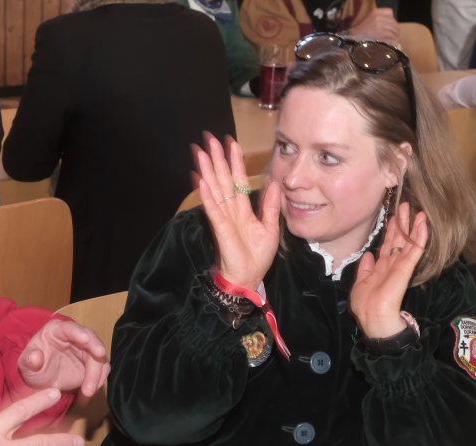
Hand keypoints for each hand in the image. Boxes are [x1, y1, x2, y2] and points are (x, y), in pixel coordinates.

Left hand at [19, 319, 108, 396]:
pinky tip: (87, 394)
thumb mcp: (25, 365)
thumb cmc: (33, 367)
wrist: (42, 382)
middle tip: (99, 359)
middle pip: (91, 340)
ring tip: (88, 392)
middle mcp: (75, 336)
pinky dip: (97, 383)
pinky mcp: (93, 364)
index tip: (86, 339)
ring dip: (97, 374)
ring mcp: (86, 350)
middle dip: (96, 351)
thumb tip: (35, 357)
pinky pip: (101, 371)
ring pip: (99, 357)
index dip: (79, 332)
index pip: (69, 328)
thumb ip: (29, 359)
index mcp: (56, 330)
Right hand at [195, 134, 280, 289]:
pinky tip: (201, 181)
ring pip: (214, 190)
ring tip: (200, 153)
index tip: (231, 143)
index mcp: (243, 209)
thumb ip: (271, 206)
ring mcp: (224, 218)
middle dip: (216, 159)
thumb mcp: (270, 227)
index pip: (238, 180)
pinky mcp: (221, 229)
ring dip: (207, 171)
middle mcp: (231, 210)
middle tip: (209, 138)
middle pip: (222, 180)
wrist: (249, 277)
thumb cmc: (257, 256)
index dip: (234, 162)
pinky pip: (213, 210)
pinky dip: (207, 196)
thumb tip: (275, 183)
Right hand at [348, 8, 399, 45]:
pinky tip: (393, 43)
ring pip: (393, 30)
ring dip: (395, 36)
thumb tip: (392, 26)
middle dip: (396, 30)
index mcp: (375, 12)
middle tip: (396, 36)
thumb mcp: (369, 20)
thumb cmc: (361, 32)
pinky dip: (393, 40)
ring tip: (395, 40)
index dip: (393, 21)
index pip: (390, 12)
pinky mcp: (379, 33)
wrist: (352, 39)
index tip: (393, 27)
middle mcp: (378, 17)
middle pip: (393, 22)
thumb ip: (380, 20)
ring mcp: (378, 25)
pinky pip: (390, 36)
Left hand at [350, 202, 427, 337]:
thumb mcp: (360, 284)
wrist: (374, 320)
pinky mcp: (405, 270)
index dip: (391, 231)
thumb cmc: (366, 306)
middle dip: (402, 223)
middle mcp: (392, 265)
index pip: (387, 246)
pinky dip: (419, 237)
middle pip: (398, 240)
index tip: (394, 217)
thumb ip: (365, 269)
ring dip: (414, 226)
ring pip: (408, 242)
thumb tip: (368, 255)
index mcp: (381, 268)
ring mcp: (399, 266)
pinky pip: (413, 251)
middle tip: (406, 205)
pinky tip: (423, 225)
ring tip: (419, 211)